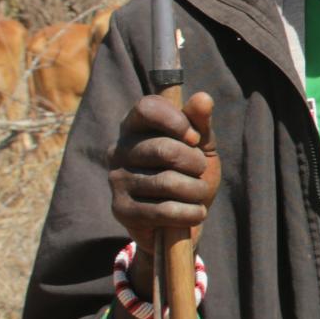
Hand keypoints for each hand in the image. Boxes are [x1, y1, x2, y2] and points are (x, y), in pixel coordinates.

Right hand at [107, 91, 219, 284]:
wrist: (183, 220)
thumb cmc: (190, 174)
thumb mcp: (201, 146)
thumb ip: (201, 123)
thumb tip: (203, 98)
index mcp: (134, 126)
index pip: (147, 108)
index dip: (176, 121)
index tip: (195, 138)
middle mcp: (118, 150)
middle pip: (163, 149)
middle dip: (194, 163)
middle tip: (199, 171)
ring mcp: (116, 180)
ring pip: (167, 182)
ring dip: (196, 190)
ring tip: (198, 194)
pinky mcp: (120, 210)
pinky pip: (164, 210)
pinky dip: (190, 213)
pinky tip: (195, 212)